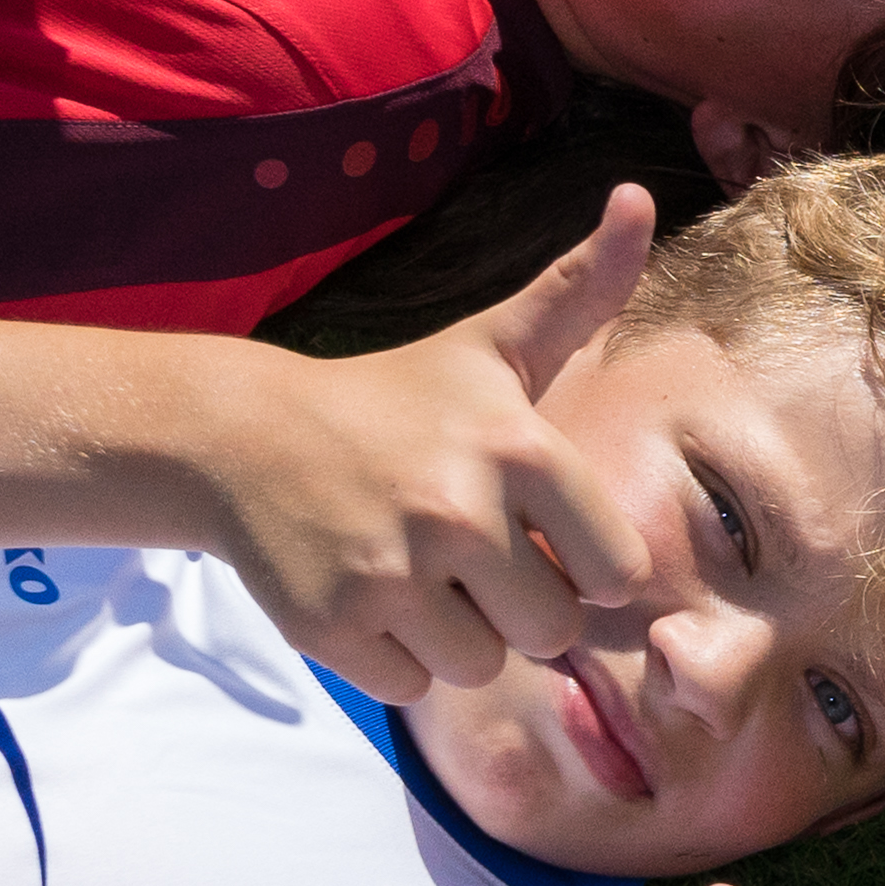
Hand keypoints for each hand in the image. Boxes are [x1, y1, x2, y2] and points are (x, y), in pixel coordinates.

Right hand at [215, 188, 676, 693]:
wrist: (245, 437)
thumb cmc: (394, 399)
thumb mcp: (492, 346)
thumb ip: (579, 290)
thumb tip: (638, 198)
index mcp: (519, 450)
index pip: (617, 571)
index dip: (583, 562)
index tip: (537, 529)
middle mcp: (459, 513)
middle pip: (552, 629)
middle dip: (518, 605)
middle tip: (466, 553)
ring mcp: (391, 575)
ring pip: (482, 666)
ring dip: (458, 637)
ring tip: (418, 573)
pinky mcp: (332, 628)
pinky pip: (413, 687)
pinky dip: (396, 658)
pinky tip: (369, 594)